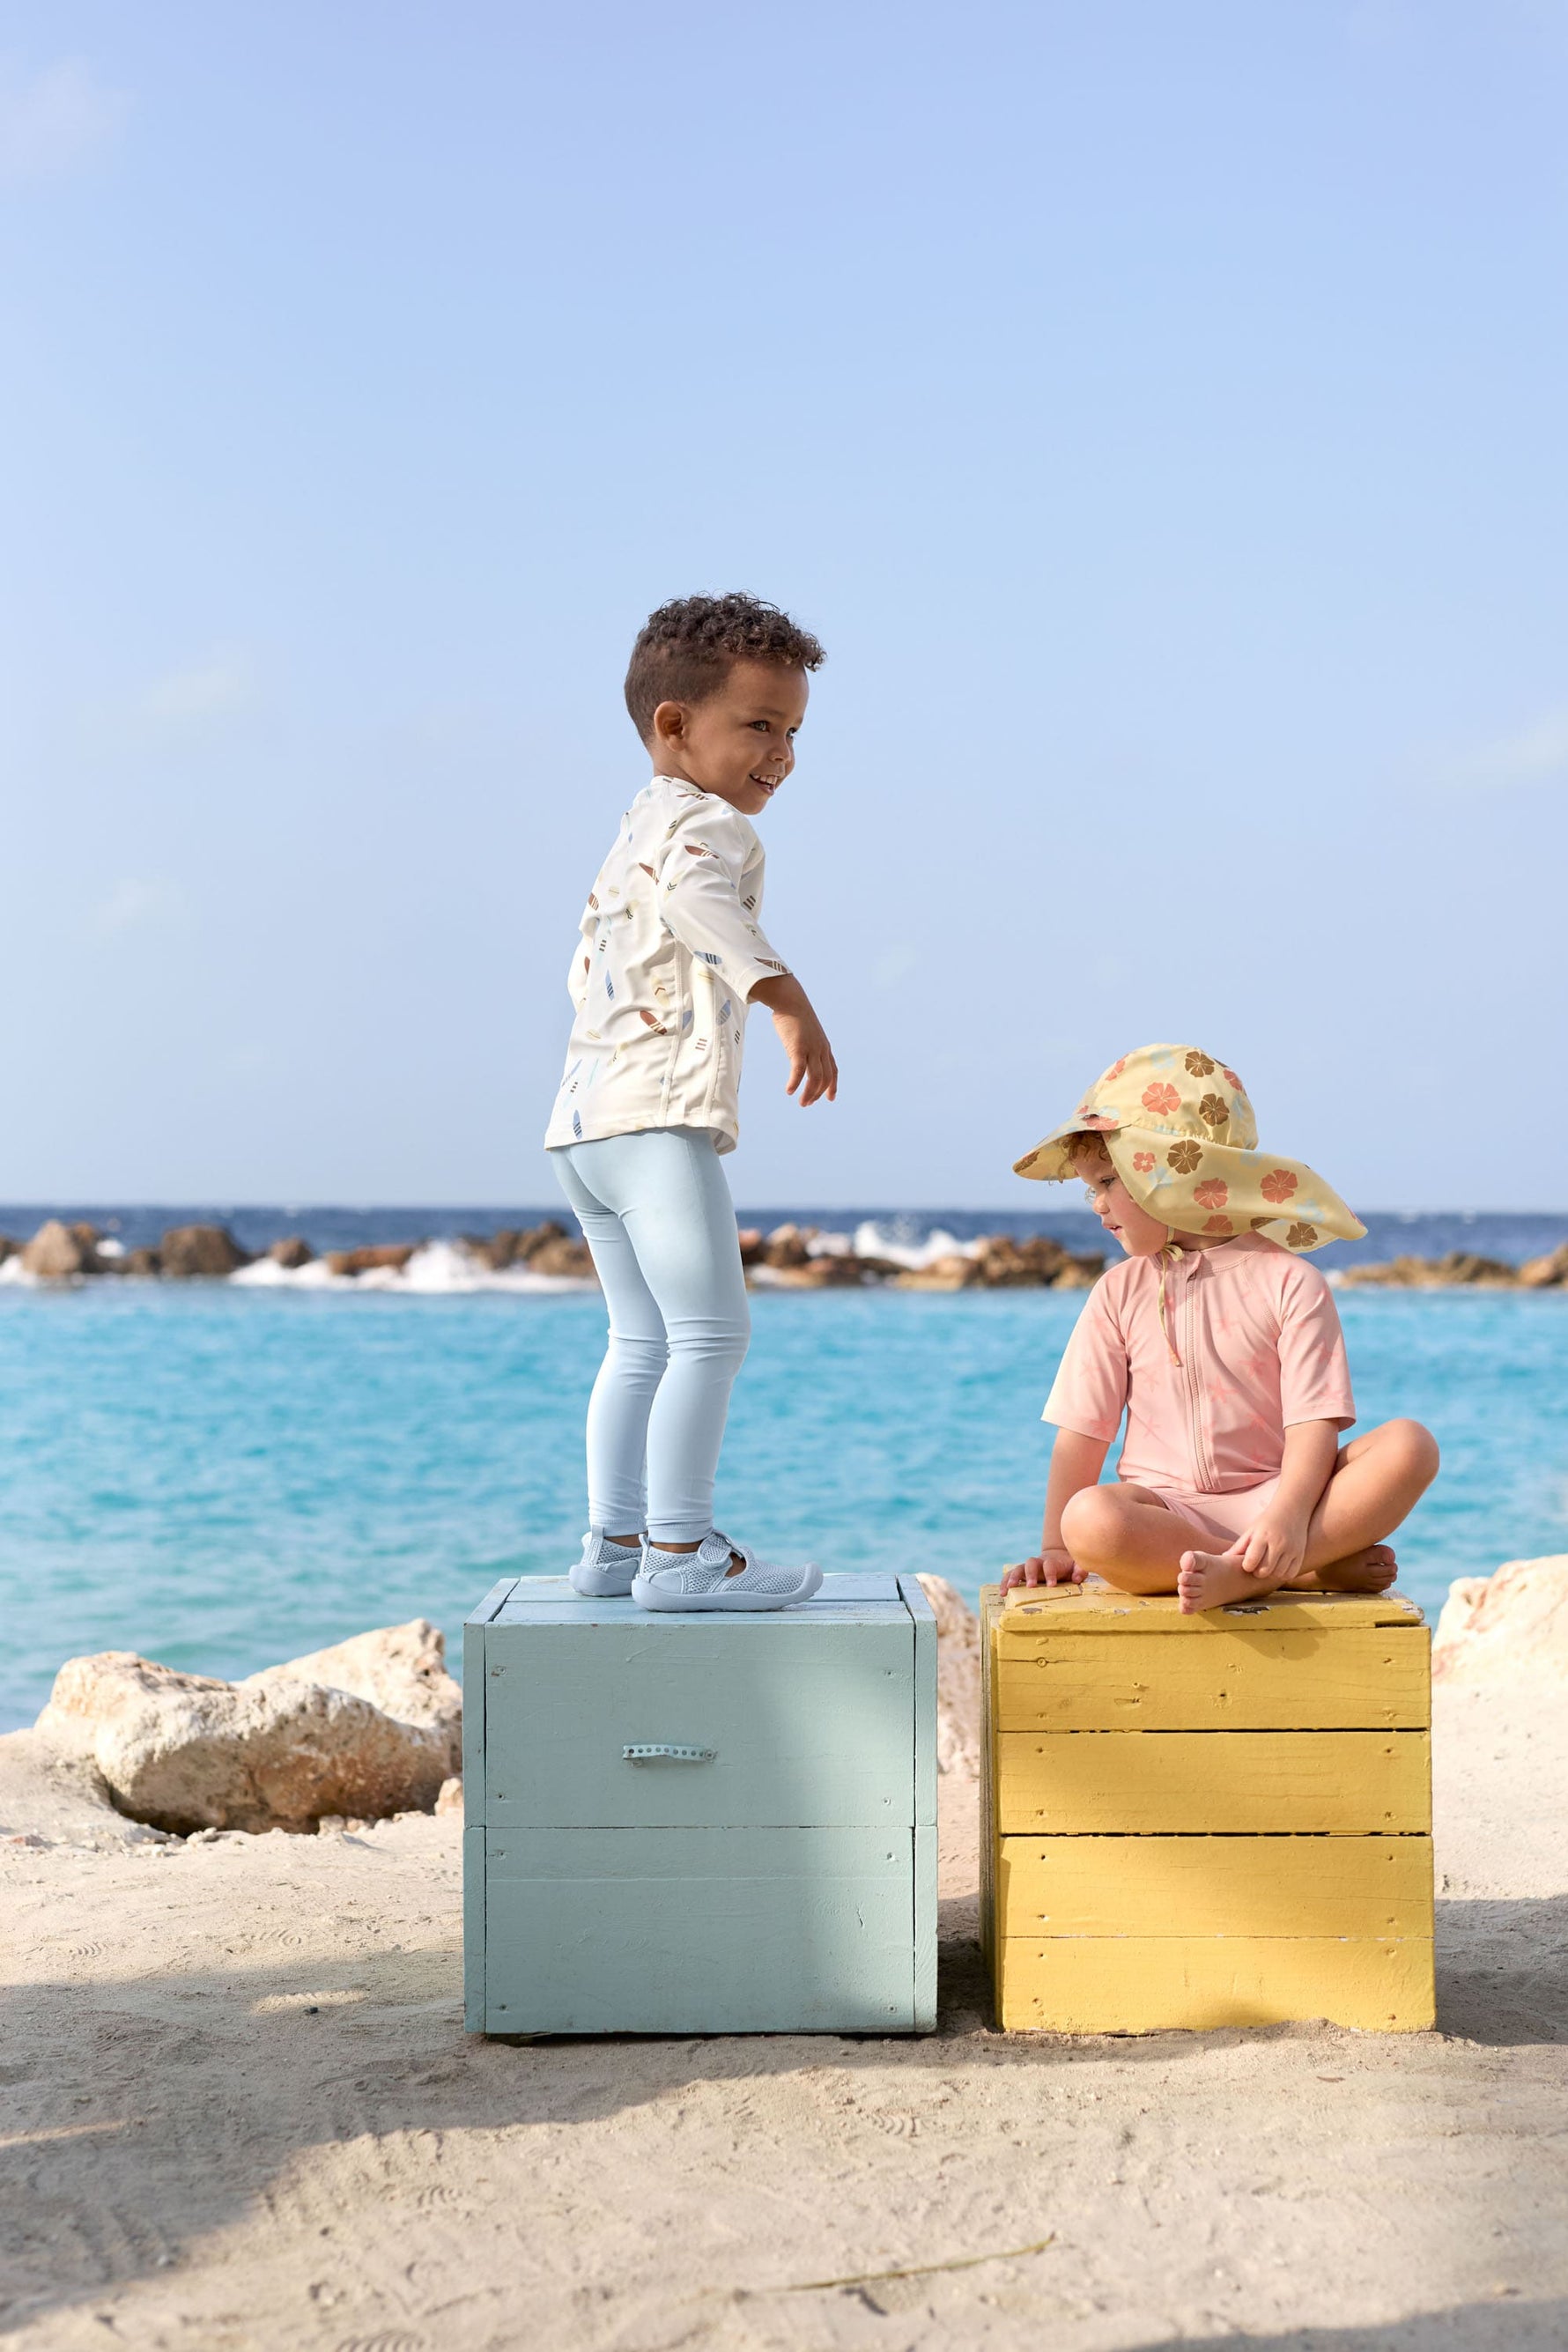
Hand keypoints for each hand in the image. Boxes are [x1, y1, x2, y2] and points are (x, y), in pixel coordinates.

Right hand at [750, 975, 837, 1106]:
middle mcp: (821, 1049)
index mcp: (824, 1047)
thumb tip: (797, 1056)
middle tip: (807, 1103)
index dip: (833, 1086)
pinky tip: (789, 1091)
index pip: (833, 1071)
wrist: (791, 1000)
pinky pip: (798, 1070)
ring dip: (809, 1093)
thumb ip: (804, 1046)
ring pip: (815, 1078)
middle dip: (818, 1093)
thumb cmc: (795, 1015)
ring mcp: (811, 1049)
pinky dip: (795, 1083)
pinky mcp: (798, 1048)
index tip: (830, 1098)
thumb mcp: (805, 1033)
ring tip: (802, 1103)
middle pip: (825, 1078)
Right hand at [1001, 1548, 1084, 1591]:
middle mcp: (1038, 1563)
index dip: (1050, 1574)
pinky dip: (1004, 1582)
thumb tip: (1077, 1579)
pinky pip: (1010, 1575)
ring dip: (1013, 1577)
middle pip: (1031, 1563)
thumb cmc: (1068, 1566)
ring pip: (1018, 1568)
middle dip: (1030, 1574)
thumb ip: (1079, 1570)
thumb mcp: (1076, 1566)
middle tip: (1032, 1586)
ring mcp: (1028, 1568)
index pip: (1050, 1565)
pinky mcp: (1021, 1574)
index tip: (1052, 1585)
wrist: (1057, 1557)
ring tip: (1009, 1588)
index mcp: (1052, 1562)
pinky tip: (1002, 1593)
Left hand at [1224, 1512, 1308, 1583]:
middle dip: (1257, 1572)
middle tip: (1257, 1566)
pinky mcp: (1300, 1554)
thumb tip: (1224, 1558)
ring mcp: (1291, 1549)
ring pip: (1278, 1574)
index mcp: (1262, 1536)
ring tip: (1267, 1565)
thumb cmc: (1267, 1521)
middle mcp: (1278, 1543)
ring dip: (1270, 1574)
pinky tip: (1278, 1566)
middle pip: (1265, 1570)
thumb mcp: (1251, 1530)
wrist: (1292, 1510)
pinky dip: (1283, 1574)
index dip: (1247, 1566)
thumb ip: (1239, 1546)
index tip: (1247, 1563)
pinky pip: (1290, 1573)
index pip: (1251, 1561)